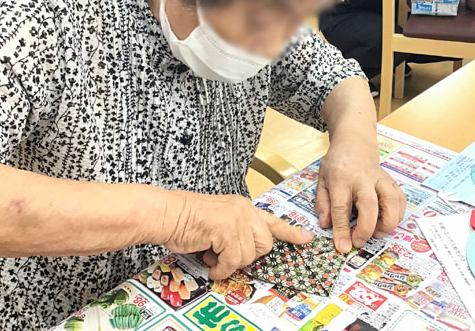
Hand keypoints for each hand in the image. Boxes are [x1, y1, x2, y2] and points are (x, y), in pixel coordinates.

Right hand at [157, 192, 313, 279]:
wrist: (167, 214)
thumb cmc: (186, 220)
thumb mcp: (218, 222)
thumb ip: (236, 232)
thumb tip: (245, 254)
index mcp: (243, 207)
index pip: (273, 220)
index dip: (291, 232)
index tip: (307, 238)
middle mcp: (244, 210)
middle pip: (265, 244)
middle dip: (247, 255)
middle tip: (226, 254)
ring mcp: (237, 219)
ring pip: (249, 255)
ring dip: (229, 263)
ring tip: (212, 256)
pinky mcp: (227, 230)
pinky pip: (232, 261)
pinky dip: (221, 268)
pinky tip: (210, 263)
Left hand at [316, 132, 406, 252]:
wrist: (354, 142)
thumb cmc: (337, 164)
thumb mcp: (321, 180)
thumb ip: (323, 203)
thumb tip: (327, 226)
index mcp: (341, 177)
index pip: (341, 206)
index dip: (342, 229)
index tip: (343, 246)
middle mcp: (362, 178)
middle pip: (369, 205)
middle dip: (366, 228)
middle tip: (359, 242)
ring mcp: (380, 178)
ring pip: (392, 201)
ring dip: (387, 223)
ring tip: (376, 233)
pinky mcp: (392, 181)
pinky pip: (401, 199)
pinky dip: (398, 214)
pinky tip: (387, 222)